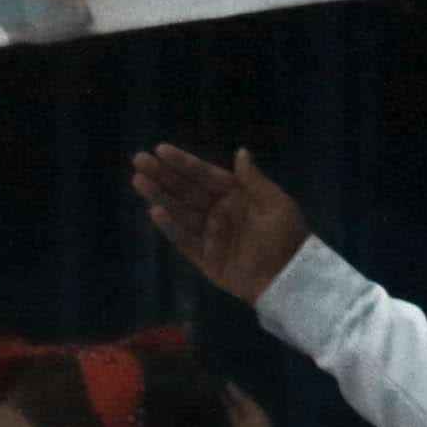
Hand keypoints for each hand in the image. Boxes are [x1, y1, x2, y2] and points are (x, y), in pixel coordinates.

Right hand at [126, 142, 314, 301]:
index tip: (161, 149)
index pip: (204, 175)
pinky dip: (170, 226)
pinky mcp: (204, 258)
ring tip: (138, 180)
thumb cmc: (286, 236)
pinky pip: (184, 239)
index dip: (183, 163)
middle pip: (186, 190)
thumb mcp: (275, 203)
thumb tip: (240, 152)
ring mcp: (210, 235)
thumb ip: (253, 180)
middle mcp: (218, 211)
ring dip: (159, 196)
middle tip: (138, 159)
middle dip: (163, 175)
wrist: (288, 277)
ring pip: (180, 212)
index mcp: (236, 195)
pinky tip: (155, 211)